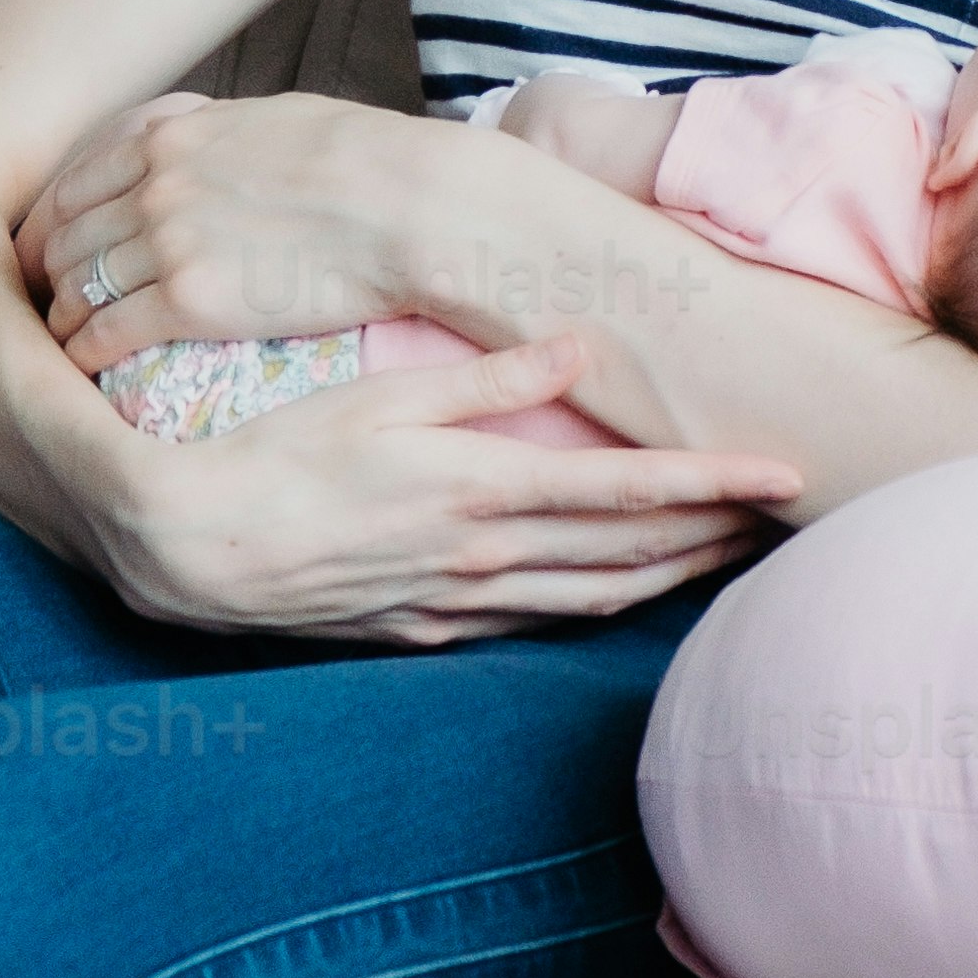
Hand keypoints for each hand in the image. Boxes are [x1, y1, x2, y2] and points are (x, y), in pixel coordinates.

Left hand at [23, 88, 436, 376]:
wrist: (407, 207)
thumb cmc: (363, 160)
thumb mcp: (274, 119)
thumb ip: (218, 136)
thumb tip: (206, 145)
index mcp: (171, 137)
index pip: (74, 186)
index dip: (50, 227)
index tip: (48, 255)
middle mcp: (154, 186)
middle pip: (66, 240)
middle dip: (50, 277)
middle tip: (49, 310)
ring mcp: (166, 243)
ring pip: (78, 288)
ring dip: (65, 320)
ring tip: (67, 346)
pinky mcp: (188, 302)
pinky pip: (106, 333)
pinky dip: (86, 353)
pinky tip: (88, 371)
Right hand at [75, 343, 798, 647]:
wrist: (191, 549)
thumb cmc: (279, 452)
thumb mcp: (382, 395)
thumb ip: (487, 377)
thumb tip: (580, 346)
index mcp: (483, 488)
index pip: (631, 488)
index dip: (717, 482)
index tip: (784, 471)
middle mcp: (485, 557)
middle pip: (633, 553)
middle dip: (716, 534)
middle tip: (786, 514)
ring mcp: (459, 604)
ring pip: (594, 598)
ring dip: (670, 577)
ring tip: (728, 552)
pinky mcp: (427, 630)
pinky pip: (538, 622)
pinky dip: (596, 605)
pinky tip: (621, 591)